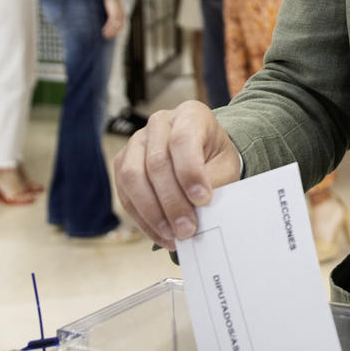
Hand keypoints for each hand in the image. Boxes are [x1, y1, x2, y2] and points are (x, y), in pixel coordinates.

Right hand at [102, 0, 125, 39]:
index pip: (121, 26)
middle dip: (113, 33)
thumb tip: (112, 15)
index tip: (113, 35)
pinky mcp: (113, 14)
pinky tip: (103, 31)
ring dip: (109, 32)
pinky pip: (109, 23)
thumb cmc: (113, 0)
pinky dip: (107, 28)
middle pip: (118, 28)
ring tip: (104, 36)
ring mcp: (117, 15)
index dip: (117, 31)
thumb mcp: (115, 8)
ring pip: (113, 27)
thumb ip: (115, 12)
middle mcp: (121, 16)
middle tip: (109, 38)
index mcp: (123, 15)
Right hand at [112, 102, 243, 247]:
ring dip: (152, 213)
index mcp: (189, 114)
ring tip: (173, 236)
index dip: (190, 172)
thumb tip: (199, 210)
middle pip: (156, 162)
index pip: (182, 140)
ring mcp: (137, 142)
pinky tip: (161, 235)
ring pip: (132, 177)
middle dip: (172, 202)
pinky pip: (125, 193)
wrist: (205, 156)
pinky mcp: (123, 163)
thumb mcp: (226, 166)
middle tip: (187, 229)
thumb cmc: (216, 159)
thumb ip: (214, 182)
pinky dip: (142, 219)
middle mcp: (159, 123)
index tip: (203, 200)